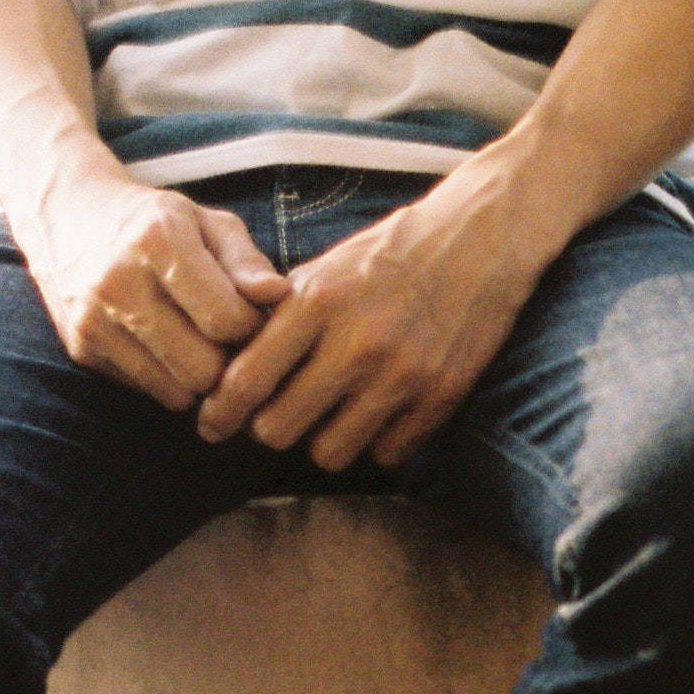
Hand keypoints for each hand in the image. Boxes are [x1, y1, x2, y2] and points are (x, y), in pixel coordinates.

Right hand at [19, 169, 289, 410]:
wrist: (66, 214)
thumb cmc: (154, 221)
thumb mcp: (206, 223)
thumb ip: (246, 261)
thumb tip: (280, 295)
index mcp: (158, 238)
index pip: (226, 321)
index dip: (252, 329)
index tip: (251, 318)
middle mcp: (119, 280)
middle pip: (203, 369)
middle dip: (229, 365)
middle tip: (232, 345)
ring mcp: (94, 319)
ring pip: (177, 393)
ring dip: (201, 381)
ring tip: (204, 348)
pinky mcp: (81, 348)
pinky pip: (148, 392)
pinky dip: (169, 381)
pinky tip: (169, 350)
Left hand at [199, 169, 557, 466]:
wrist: (480, 240)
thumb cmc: (393, 253)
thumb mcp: (327, 268)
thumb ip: (281, 316)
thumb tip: (233, 368)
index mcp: (318, 302)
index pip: (246, 379)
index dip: (220, 411)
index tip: (212, 423)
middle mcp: (356, 343)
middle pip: (279, 429)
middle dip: (269, 429)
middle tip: (277, 417)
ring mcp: (401, 375)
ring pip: (329, 453)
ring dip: (322, 440)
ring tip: (330, 416)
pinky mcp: (440, 397)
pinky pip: (385, 454)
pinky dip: (375, 442)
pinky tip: (379, 413)